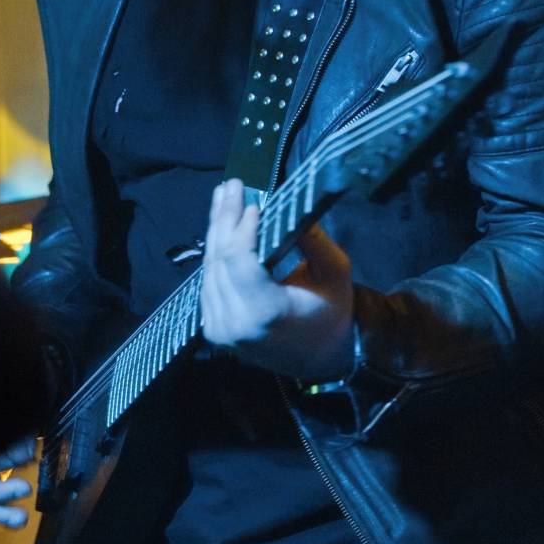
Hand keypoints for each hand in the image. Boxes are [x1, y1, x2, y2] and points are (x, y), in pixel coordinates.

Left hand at [200, 179, 353, 378]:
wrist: (319, 357)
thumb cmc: (331, 313)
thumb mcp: (334, 272)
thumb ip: (312, 239)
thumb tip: (287, 204)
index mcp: (266, 313)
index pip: (240, 260)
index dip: (242, 229)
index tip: (253, 203)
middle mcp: (235, 323)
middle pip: (219, 260)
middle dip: (225, 219)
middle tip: (231, 185)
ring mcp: (220, 329)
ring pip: (209, 269)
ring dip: (216, 231)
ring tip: (223, 198)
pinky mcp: (213, 329)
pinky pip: (208, 282)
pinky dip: (215, 253)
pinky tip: (221, 226)